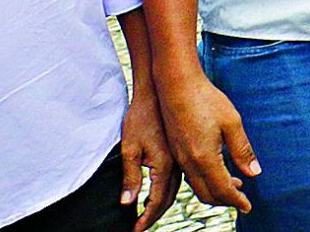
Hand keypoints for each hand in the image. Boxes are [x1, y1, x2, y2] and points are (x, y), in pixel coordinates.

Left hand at [119, 86, 182, 230]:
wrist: (159, 92)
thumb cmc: (140, 117)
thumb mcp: (130, 148)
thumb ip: (131, 177)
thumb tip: (127, 202)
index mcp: (165, 165)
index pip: (157, 201)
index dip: (146, 218)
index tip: (136, 230)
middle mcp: (178, 164)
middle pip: (169, 199)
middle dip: (155, 215)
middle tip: (142, 227)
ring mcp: (182, 157)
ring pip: (177, 189)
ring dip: (164, 205)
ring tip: (152, 217)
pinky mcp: (181, 150)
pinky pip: (179, 178)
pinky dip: (170, 191)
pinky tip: (165, 193)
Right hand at [155, 69, 256, 212]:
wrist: (176, 86)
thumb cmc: (207, 101)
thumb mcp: (232, 123)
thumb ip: (242, 150)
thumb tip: (254, 173)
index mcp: (204, 158)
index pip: (222, 190)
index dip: (236, 201)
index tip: (248, 207)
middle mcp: (189, 163)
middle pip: (207, 194)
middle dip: (225, 201)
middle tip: (241, 201)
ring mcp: (180, 158)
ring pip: (197, 187)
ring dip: (215, 192)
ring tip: (233, 189)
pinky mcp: (176, 151)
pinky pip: (190, 176)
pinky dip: (204, 181)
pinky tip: (216, 172)